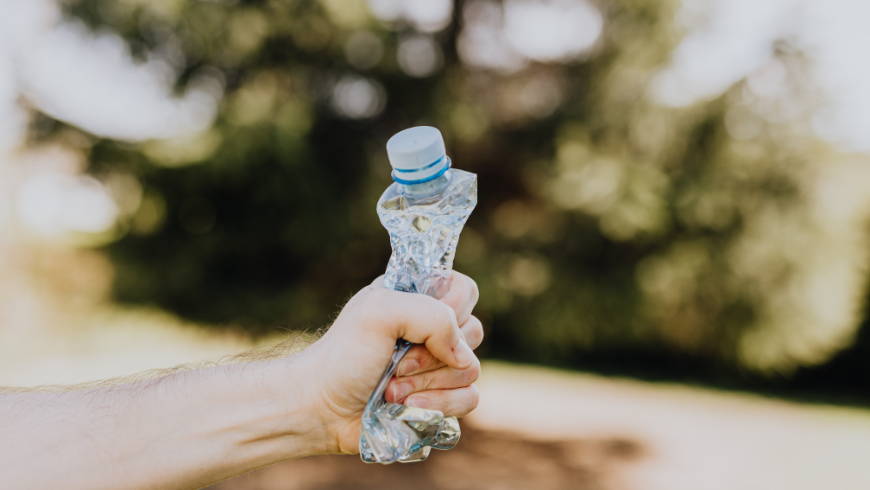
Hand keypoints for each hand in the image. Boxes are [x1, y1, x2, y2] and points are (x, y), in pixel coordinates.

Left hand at [302, 272, 481, 454]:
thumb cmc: (343, 356)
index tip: (418, 325)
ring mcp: (438, 367)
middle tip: (396, 362)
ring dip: (427, 384)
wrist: (322, 408)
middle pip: (472, 333)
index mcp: (417, 299)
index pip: (464, 289)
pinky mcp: (441, 400)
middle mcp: (431, 330)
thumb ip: (431, 316)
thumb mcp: (380, 312)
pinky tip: (406, 408)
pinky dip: (439, 405)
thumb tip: (463, 356)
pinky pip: (469, 400)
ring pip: (470, 370)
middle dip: (431, 354)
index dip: (452, 308)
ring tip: (391, 389)